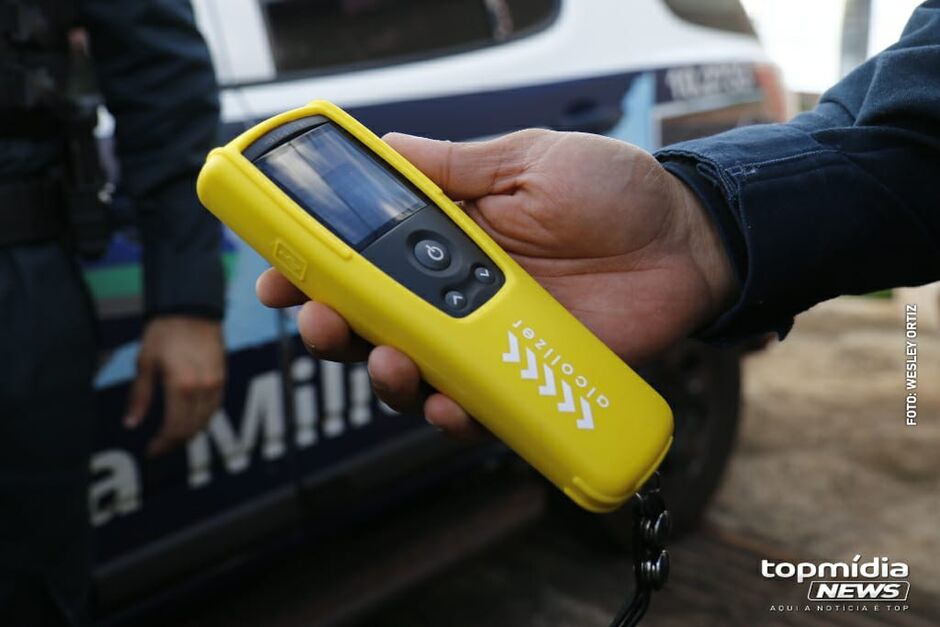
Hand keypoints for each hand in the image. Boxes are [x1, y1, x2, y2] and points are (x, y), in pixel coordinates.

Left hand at [125, 316, 225, 455]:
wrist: (191, 310)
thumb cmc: (164, 333)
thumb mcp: (144, 363)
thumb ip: (139, 396)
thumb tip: (131, 424)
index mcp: (180, 386)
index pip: (174, 428)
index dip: (162, 444)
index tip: (150, 450)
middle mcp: (202, 389)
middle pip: (191, 429)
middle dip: (174, 443)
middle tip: (158, 448)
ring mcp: (215, 384)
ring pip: (205, 421)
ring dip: (189, 434)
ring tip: (172, 437)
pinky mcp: (222, 378)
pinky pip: (214, 408)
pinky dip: (202, 420)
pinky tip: (189, 420)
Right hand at [257, 130, 735, 436]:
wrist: (689, 241)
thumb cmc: (615, 192)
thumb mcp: (528, 161)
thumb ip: (456, 166)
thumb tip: (385, 147)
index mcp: (451, 239)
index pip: (367, 259)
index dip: (316, 272)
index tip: (277, 279)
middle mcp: (460, 294)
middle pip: (375, 325)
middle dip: (332, 331)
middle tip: (318, 324)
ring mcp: (491, 339)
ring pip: (414, 374)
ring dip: (385, 377)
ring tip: (389, 362)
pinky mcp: (526, 377)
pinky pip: (476, 408)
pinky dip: (452, 414)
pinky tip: (447, 405)